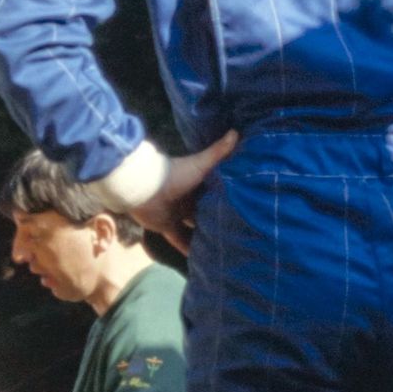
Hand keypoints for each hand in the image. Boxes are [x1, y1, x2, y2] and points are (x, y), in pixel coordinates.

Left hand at [133, 133, 239, 254]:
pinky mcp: (167, 226)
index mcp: (199, 183)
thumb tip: (237, 132)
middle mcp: (190, 199)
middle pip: (207, 211)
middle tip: (240, 232)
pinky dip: (187, 249)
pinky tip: (200, 260)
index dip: (230, 198)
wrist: (144, 187)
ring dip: (205, 236)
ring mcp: (178, 213)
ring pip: (194, 228)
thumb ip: (218, 152)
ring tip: (224, 249)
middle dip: (219, 219)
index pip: (218, 191)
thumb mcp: (201, 164)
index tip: (248, 206)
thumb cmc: (174, 173)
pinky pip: (179, 240)